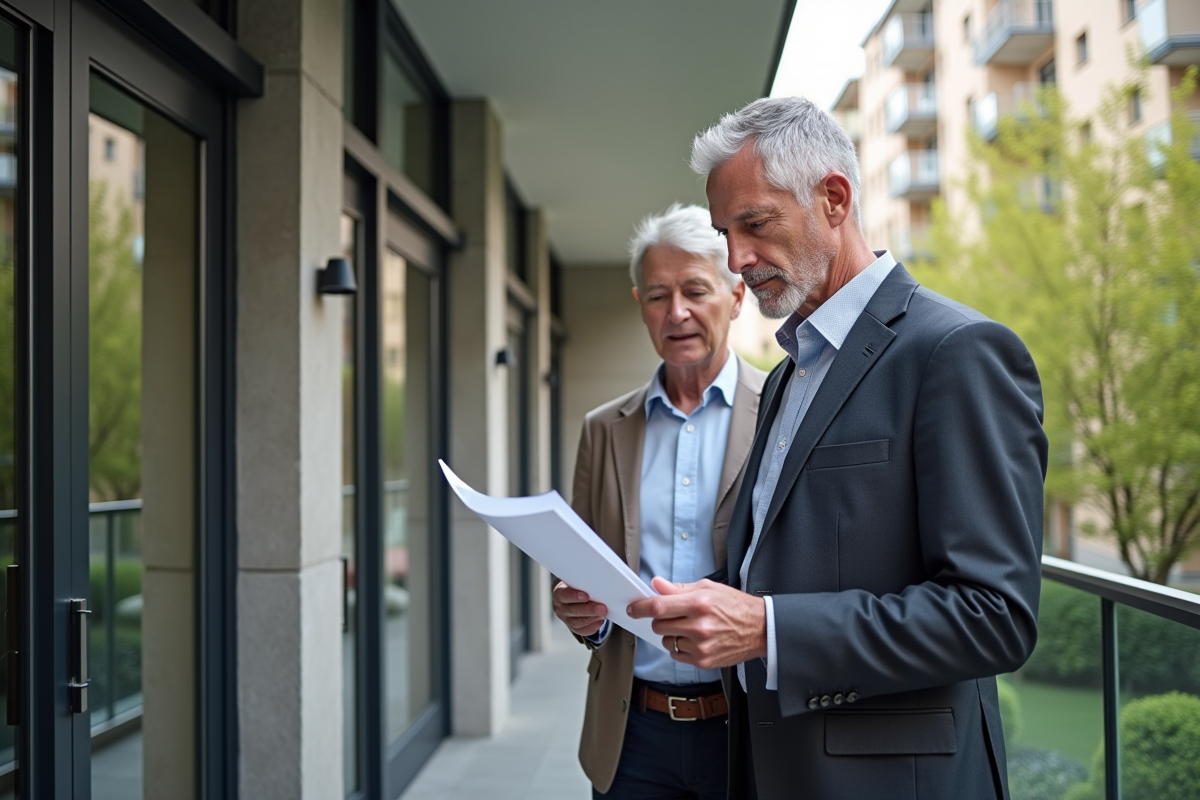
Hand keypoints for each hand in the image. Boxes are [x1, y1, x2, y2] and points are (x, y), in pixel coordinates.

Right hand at [552, 581, 607, 637]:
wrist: (575, 597)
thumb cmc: (579, 586)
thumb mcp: (579, 581)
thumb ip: (586, 583)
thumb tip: (601, 583)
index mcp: (559, 592)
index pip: (564, 594)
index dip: (574, 596)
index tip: (586, 596)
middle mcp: (560, 607)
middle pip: (572, 610)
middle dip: (589, 610)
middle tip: (602, 608)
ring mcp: (566, 618)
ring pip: (577, 622)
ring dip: (592, 618)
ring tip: (603, 614)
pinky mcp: (572, 627)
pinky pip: (582, 630)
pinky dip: (592, 626)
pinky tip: (600, 620)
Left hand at [627, 577, 766, 668]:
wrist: (760, 629)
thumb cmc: (735, 606)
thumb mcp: (708, 588)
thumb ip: (679, 589)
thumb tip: (656, 585)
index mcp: (699, 603)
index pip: (659, 607)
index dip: (641, 608)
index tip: (633, 609)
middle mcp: (699, 626)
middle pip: (659, 626)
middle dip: (660, 620)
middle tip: (672, 615)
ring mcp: (701, 646)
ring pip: (667, 641)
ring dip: (671, 634)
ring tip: (689, 627)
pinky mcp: (704, 661)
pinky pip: (677, 655)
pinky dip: (680, 647)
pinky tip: (695, 639)